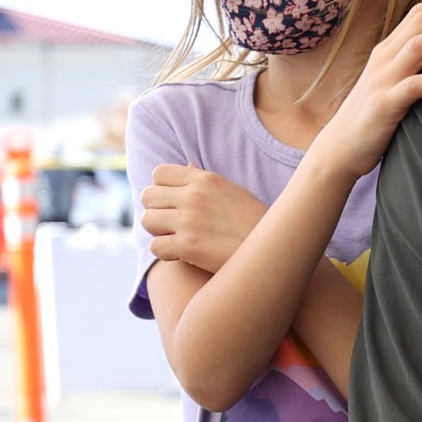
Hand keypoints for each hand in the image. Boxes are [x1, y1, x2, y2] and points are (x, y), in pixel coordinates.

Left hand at [142, 165, 267, 273]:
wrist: (273, 251)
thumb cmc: (255, 223)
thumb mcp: (234, 192)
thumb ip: (205, 180)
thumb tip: (186, 166)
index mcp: (205, 180)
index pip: (159, 173)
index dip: (161, 189)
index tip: (172, 203)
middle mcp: (194, 196)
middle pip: (148, 196)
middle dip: (156, 211)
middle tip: (170, 224)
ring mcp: (189, 221)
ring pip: (147, 220)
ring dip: (158, 232)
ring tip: (175, 239)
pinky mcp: (188, 246)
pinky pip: (155, 246)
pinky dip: (165, 252)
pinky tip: (181, 255)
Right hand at [304, 0, 421, 180]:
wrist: (339, 147)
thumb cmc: (373, 116)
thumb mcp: (392, 82)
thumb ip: (414, 66)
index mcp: (387, 49)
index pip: (420, 12)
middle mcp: (384, 58)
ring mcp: (383, 80)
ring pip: (419, 46)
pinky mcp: (384, 105)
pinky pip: (414, 86)